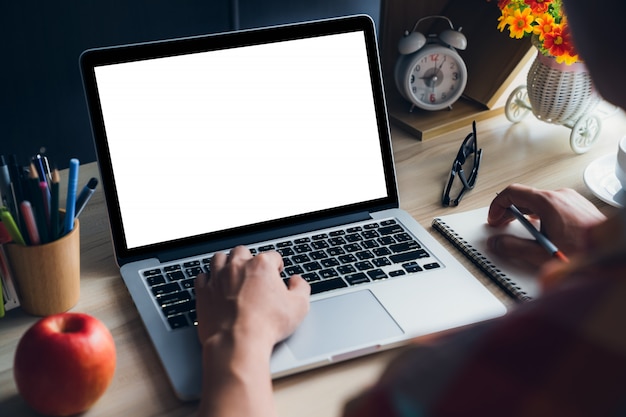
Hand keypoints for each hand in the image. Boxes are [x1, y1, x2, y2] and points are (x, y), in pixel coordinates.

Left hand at [195, 246, 309, 350]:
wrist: (238, 342)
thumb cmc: (267, 325)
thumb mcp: (299, 307)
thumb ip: (301, 288)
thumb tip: (297, 281)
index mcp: (261, 265)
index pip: (272, 255)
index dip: (277, 265)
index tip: (277, 273)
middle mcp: (238, 266)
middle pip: (242, 251)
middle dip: (249, 259)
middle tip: (253, 272)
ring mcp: (218, 278)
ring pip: (219, 258)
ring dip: (226, 263)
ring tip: (231, 272)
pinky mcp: (203, 292)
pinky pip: (202, 276)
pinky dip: (208, 278)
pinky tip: (213, 285)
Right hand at [487, 184, 605, 266]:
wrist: (614, 254)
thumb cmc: (585, 251)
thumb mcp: (541, 253)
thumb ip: (513, 247)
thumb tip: (497, 243)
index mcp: (548, 202)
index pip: (512, 192)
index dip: (497, 205)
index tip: (494, 218)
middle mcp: (560, 196)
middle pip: (524, 196)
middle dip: (509, 211)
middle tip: (501, 225)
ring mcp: (571, 199)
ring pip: (539, 201)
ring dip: (525, 214)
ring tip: (521, 230)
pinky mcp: (578, 206)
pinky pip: (552, 205)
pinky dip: (540, 214)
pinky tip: (541, 230)